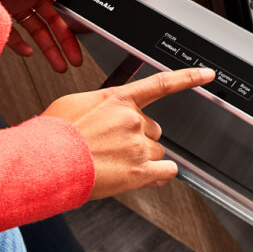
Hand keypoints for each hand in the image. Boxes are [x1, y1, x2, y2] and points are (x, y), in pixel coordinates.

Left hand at [0, 0, 90, 72]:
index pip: (63, 6)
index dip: (74, 23)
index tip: (83, 37)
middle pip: (53, 22)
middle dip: (65, 43)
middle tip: (74, 59)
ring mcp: (15, 4)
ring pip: (37, 31)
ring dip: (48, 49)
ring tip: (58, 65)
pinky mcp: (1, 14)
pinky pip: (14, 34)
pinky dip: (21, 45)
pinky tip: (28, 52)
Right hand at [43, 67, 215, 198]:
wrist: (45, 161)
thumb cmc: (54, 135)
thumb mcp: (75, 104)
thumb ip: (101, 106)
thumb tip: (106, 113)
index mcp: (118, 99)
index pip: (161, 84)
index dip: (188, 78)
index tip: (207, 75)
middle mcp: (133, 119)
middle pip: (153, 128)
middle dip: (138, 138)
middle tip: (114, 147)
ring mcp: (138, 145)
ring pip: (157, 150)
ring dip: (143, 157)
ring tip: (116, 163)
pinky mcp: (140, 171)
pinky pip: (166, 171)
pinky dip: (159, 175)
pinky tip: (145, 176)